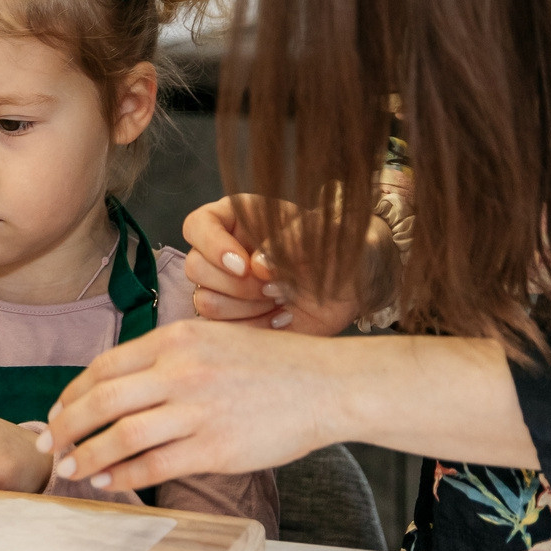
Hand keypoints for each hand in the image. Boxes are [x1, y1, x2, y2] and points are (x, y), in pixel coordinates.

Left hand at [39, 320, 336, 491]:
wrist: (325, 385)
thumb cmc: (268, 364)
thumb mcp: (212, 339)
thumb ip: (166, 357)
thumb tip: (114, 385)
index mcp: (176, 340)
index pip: (104, 368)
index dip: (72, 394)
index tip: (56, 412)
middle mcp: (181, 372)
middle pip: (102, 401)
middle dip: (66, 426)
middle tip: (49, 444)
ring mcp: (197, 412)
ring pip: (121, 437)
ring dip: (87, 456)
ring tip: (70, 468)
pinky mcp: (214, 449)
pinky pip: (154, 466)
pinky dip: (123, 476)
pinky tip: (108, 481)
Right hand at [183, 196, 379, 335]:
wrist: (356, 283)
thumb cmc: (337, 246)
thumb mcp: (322, 231)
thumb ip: (290, 240)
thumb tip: (258, 265)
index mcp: (236, 220)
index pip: (196, 226)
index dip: (213, 247)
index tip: (245, 264)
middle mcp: (224, 253)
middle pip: (195, 268)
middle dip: (236, 284)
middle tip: (273, 286)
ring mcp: (228, 289)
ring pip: (205, 301)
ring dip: (246, 306)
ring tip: (281, 298)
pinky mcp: (238, 320)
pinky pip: (223, 330)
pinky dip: (255, 328)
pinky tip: (283, 318)